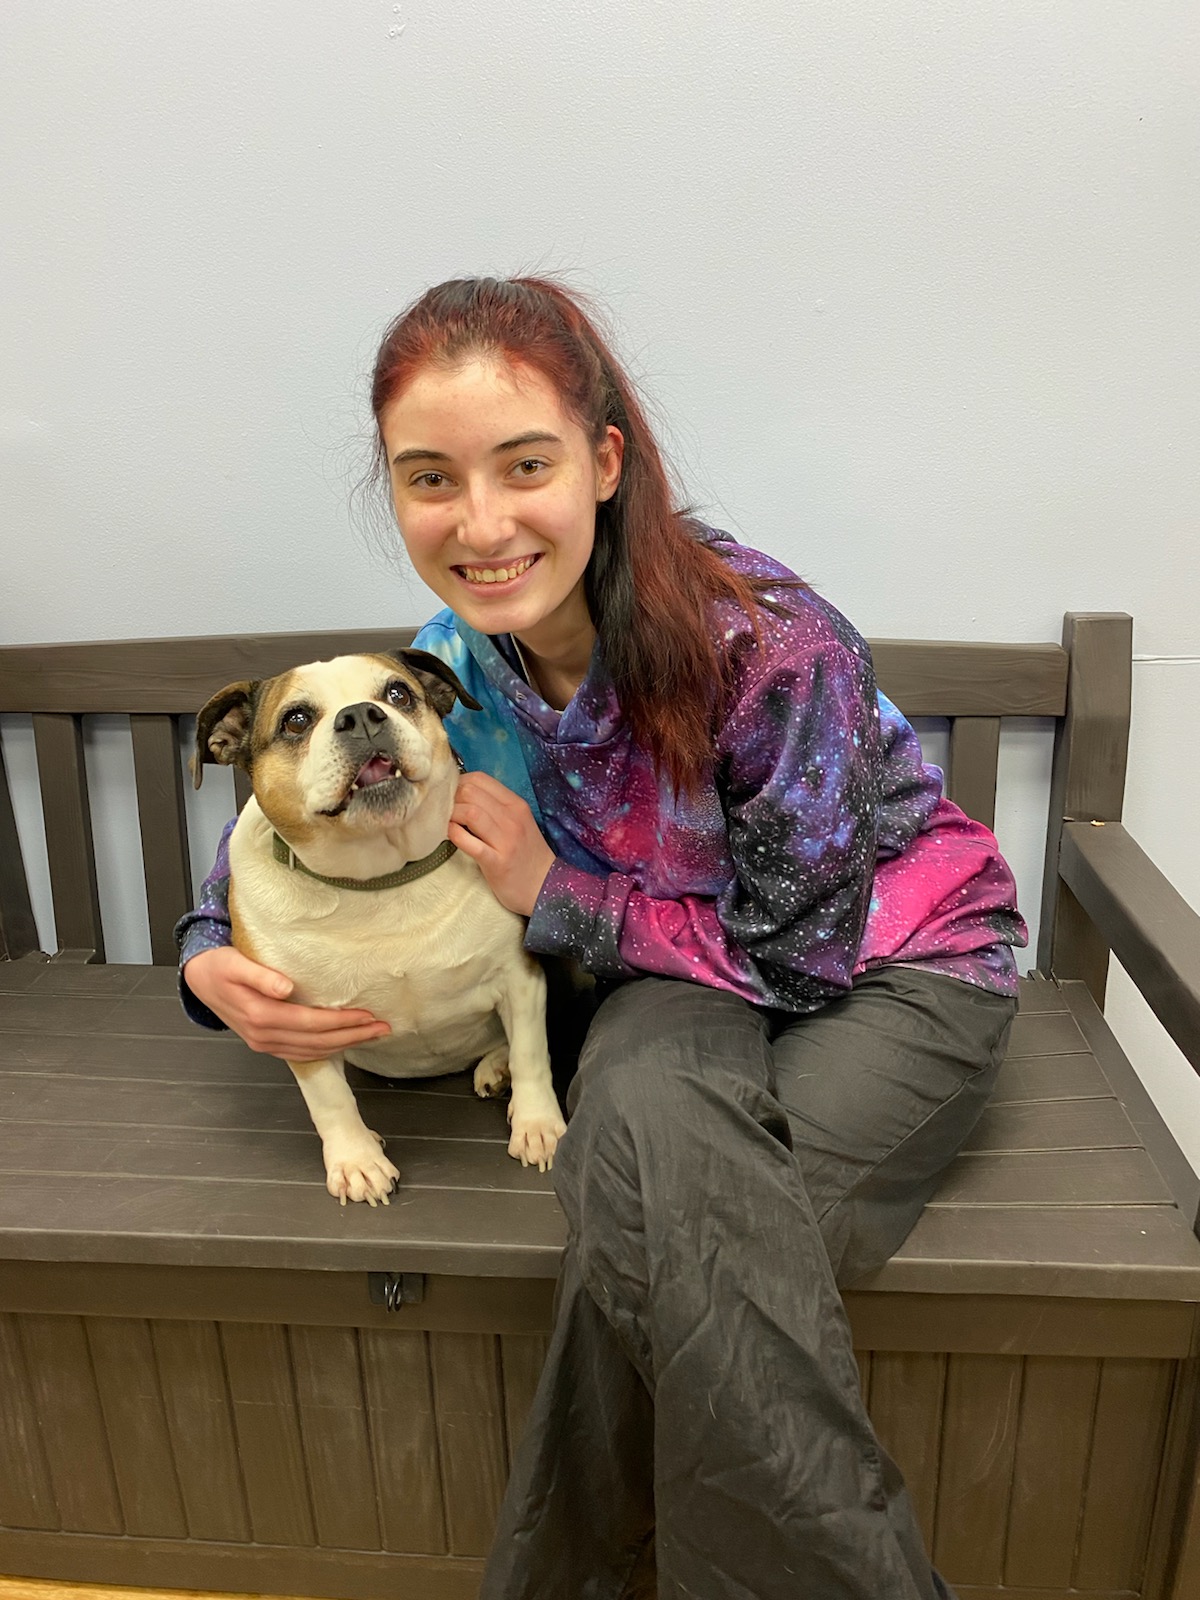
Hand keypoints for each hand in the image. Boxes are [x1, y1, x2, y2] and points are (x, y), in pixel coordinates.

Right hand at [184, 946, 389, 1061]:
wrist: (200, 979)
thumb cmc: (220, 966)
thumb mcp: (235, 963)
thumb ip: (260, 976)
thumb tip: (285, 987)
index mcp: (260, 1015)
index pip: (310, 1022)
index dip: (341, 1021)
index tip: (368, 1015)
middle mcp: (263, 1035)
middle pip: (317, 1041)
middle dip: (353, 1036)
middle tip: (382, 1028)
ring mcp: (264, 1043)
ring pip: (311, 1051)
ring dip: (344, 1045)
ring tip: (371, 1035)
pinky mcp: (266, 1043)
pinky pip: (300, 1053)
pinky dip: (325, 1051)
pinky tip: (342, 1044)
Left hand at [449, 771, 554, 916]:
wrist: (545, 886)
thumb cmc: (526, 854)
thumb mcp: (518, 822)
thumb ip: (495, 807)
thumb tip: (463, 794)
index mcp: (516, 805)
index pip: (480, 779)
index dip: (459, 783)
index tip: (452, 796)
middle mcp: (512, 818)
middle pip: (471, 792)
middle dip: (451, 798)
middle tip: (445, 810)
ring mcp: (506, 840)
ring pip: (470, 813)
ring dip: (451, 815)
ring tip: (446, 823)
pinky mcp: (497, 862)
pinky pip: (469, 842)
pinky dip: (454, 835)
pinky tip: (450, 835)